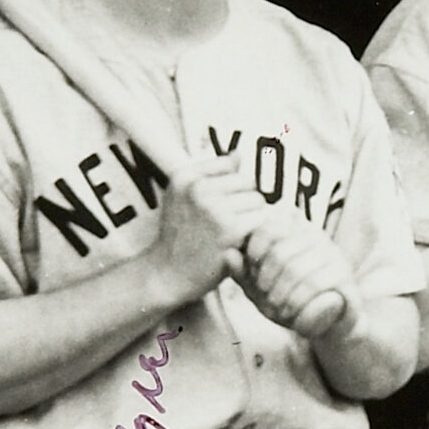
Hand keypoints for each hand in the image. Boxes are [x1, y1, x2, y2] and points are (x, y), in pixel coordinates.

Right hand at [149, 158, 262, 301]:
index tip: (222, 203)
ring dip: (253, 218)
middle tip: (229, 222)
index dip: (232, 186)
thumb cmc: (178, 236)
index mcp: (185, 176)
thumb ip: (209, 173)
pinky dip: (256, 233)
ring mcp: (214, 208)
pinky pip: (261, 220)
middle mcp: (198, 188)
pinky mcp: (231, 229)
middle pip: (249, 182)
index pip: (231, 165)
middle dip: (245, 202)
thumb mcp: (181, 196)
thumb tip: (238, 154)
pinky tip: (241, 242)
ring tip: (233, 233)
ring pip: (258, 201)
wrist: (167, 274)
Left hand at [237, 215, 357, 338]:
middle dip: (267, 281)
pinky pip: (316, 284)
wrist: (329, 324)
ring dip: (282, 295)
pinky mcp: (343, 275)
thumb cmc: (290, 301)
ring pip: (296, 269)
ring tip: (279, 308)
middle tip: (266, 297)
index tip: (255, 276)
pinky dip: (298, 303)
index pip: (268, 227)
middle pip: (280, 252)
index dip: (254, 253)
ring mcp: (331, 253)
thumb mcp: (259, 289)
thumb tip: (228, 254)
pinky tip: (293, 312)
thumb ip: (242, 273)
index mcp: (292, 230)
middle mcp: (314, 235)